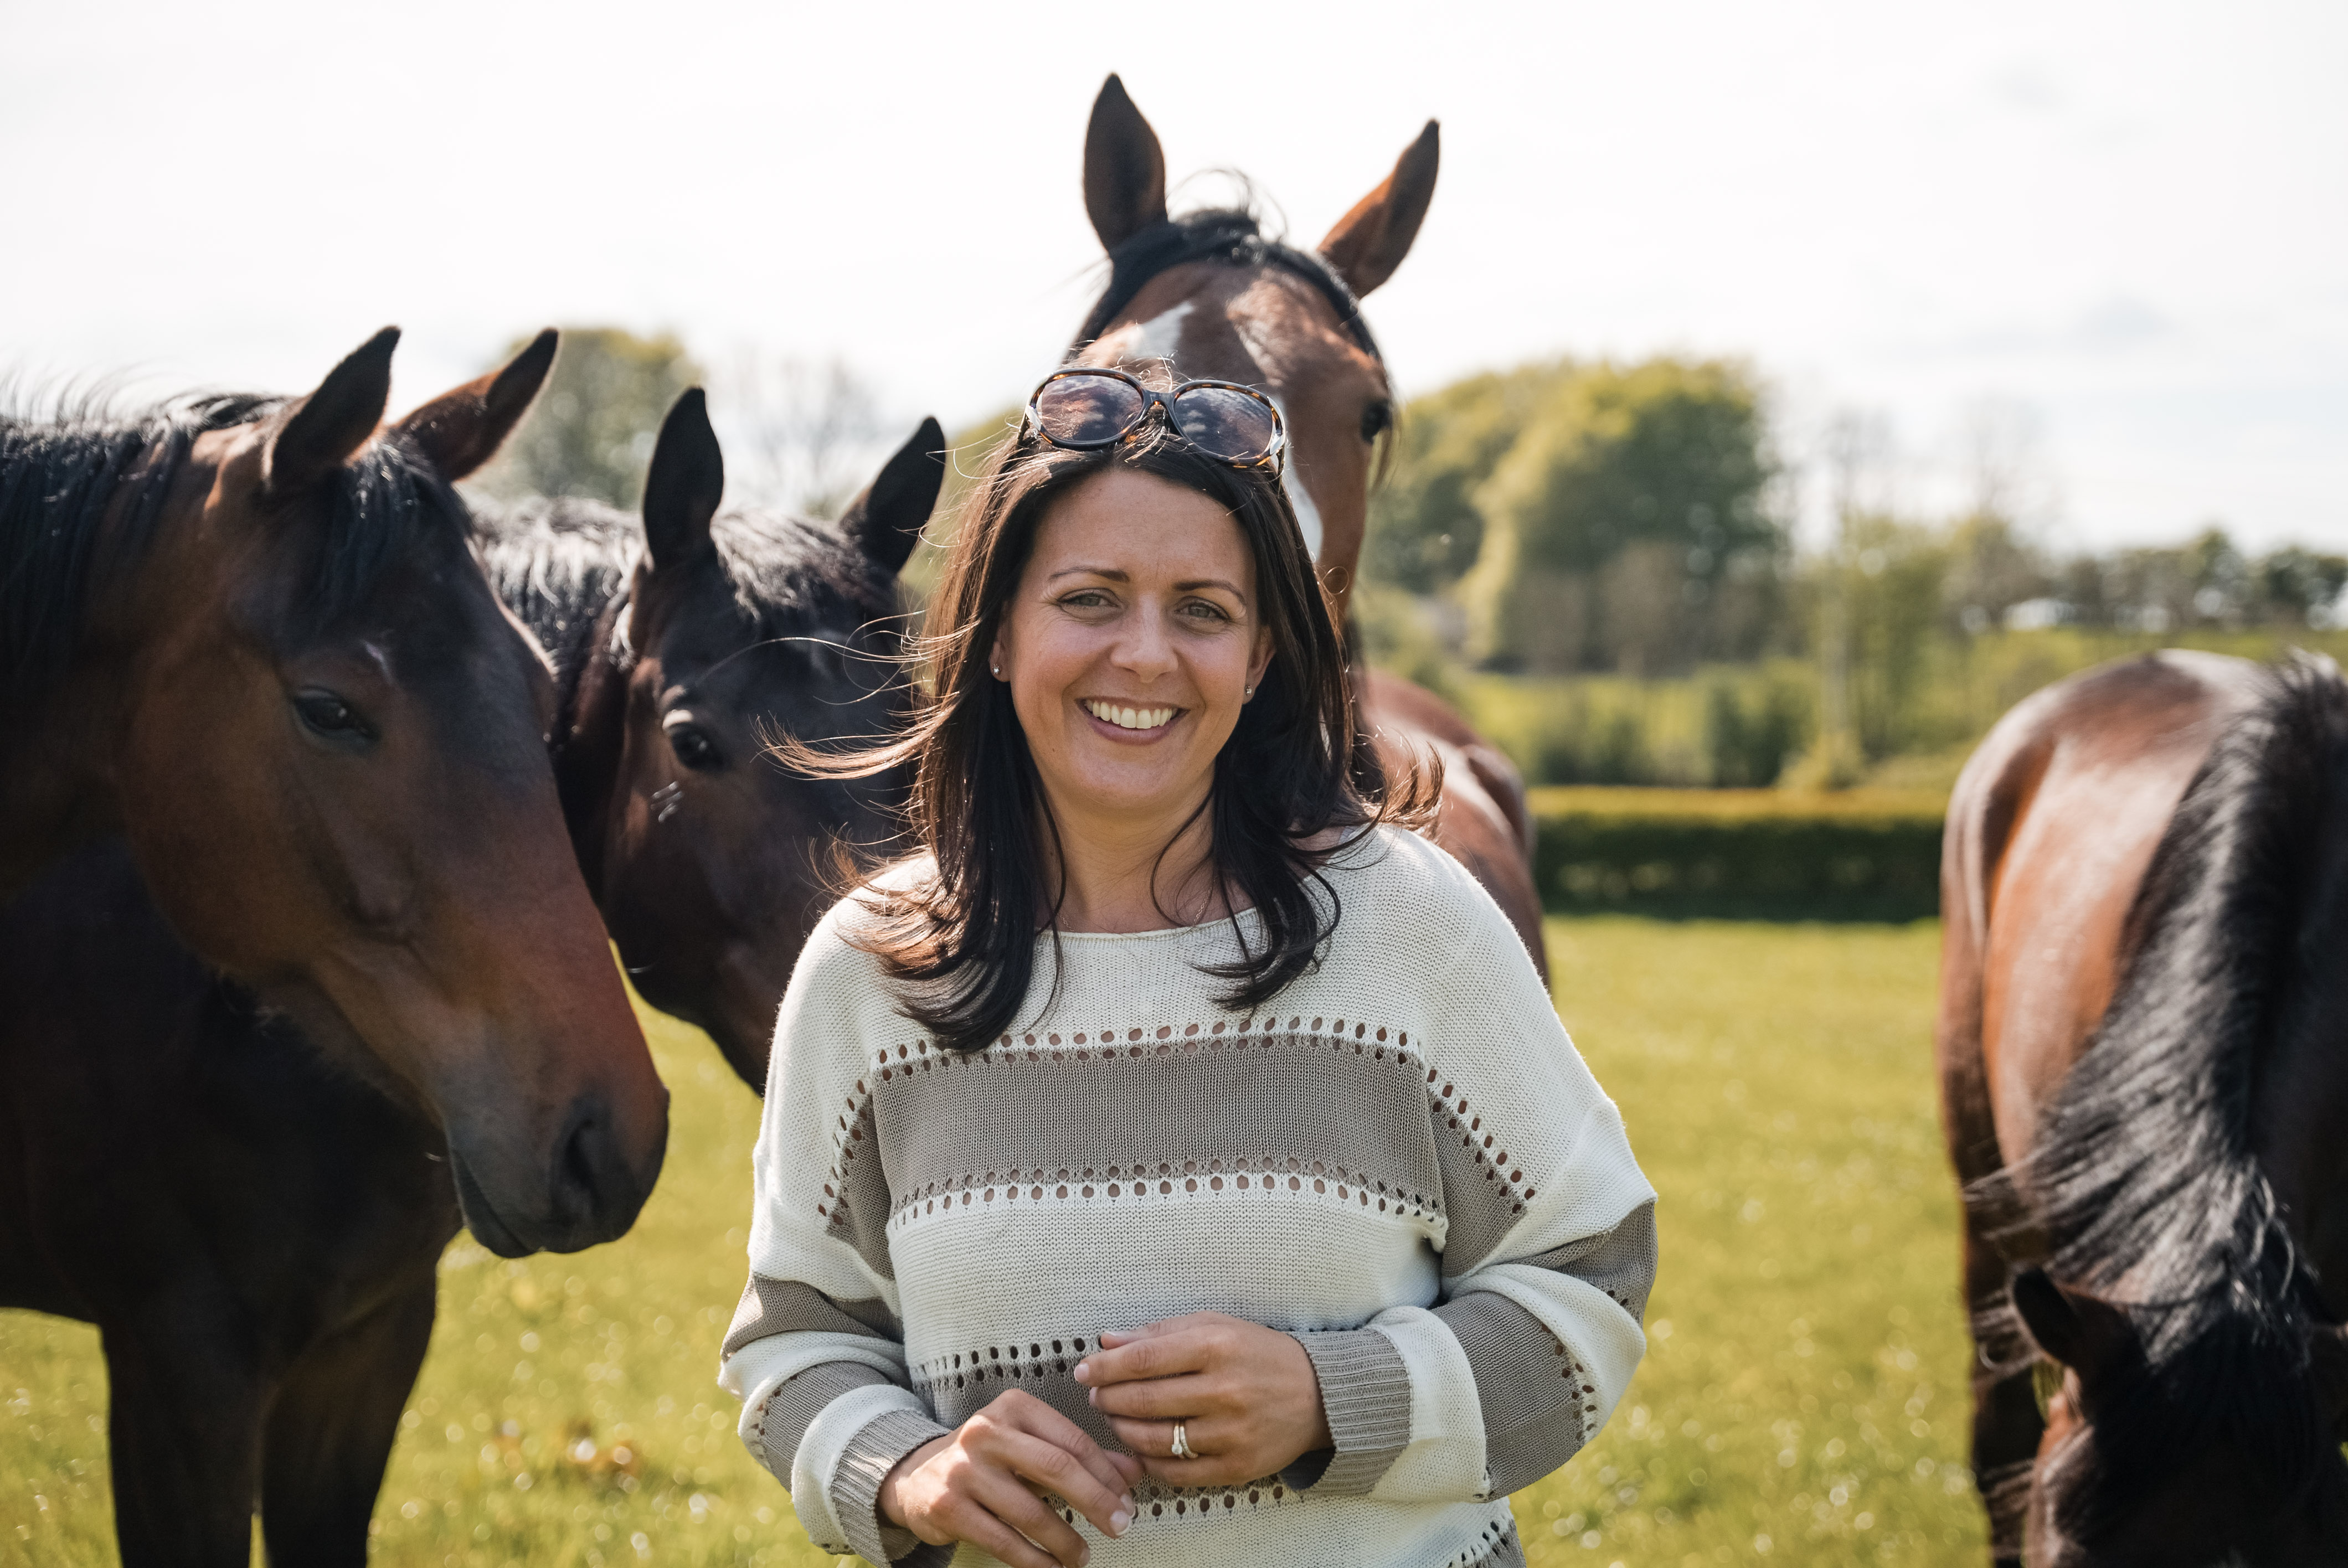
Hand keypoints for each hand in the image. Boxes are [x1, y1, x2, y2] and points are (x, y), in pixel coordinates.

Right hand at [877, 1388, 1142, 1567]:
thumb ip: (1081, 1456)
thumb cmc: (988, 1460)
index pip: (1073, 1441)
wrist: (916, 1476)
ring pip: (1032, 1512)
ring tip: (1082, 1556)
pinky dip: (1035, 1561)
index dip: (1107, 1475)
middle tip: (1122, 1527)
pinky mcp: (948, 1506)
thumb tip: (1135, 1471)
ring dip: (1066, 1541)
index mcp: (1013, 1407)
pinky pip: (1004, 1540)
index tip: (1127, 1502)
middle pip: (1057, 1469)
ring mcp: (964, 1469)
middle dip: (1097, 1502)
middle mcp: (986, 1432)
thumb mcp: (1031, 1446)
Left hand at [1074, 1312, 1332, 1486]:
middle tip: (1097, 1395)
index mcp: (1216, 1347)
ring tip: (1116, 1418)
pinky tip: (1142, 1447)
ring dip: (1122, 1430)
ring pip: (1153, 1440)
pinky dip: (1149, 1461)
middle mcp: (1223, 1391)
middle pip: (1142, 1400)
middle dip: (1108, 1398)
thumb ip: (1159, 1333)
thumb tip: (1108, 1341)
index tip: (1084, 1370)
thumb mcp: (1215, 1326)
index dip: (1104, 1367)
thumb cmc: (1258, 1354)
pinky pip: (1175, 1472)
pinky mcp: (1235, 1468)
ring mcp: (1230, 1434)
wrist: (1317, 1395)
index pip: (1142, 1359)